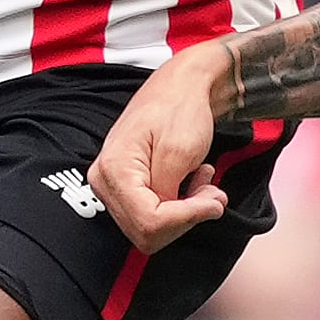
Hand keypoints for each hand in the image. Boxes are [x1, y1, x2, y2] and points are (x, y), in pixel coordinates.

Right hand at [92, 43, 235, 250]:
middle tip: (212, 192)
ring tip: (203, 181)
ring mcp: (112, 186)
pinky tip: (193, 181)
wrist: (180, 86)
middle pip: (147, 232)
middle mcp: (105, 181)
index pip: (148, 222)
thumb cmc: (180, 108)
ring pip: (151, 228)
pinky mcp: (125, 188)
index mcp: (114, 170)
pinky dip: (179, 206)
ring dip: (185, 212)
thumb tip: (172, 223)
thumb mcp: (181, 151)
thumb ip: (170, 194)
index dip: (186, 218)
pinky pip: (152, 215)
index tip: (214, 200)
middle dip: (186, 217)